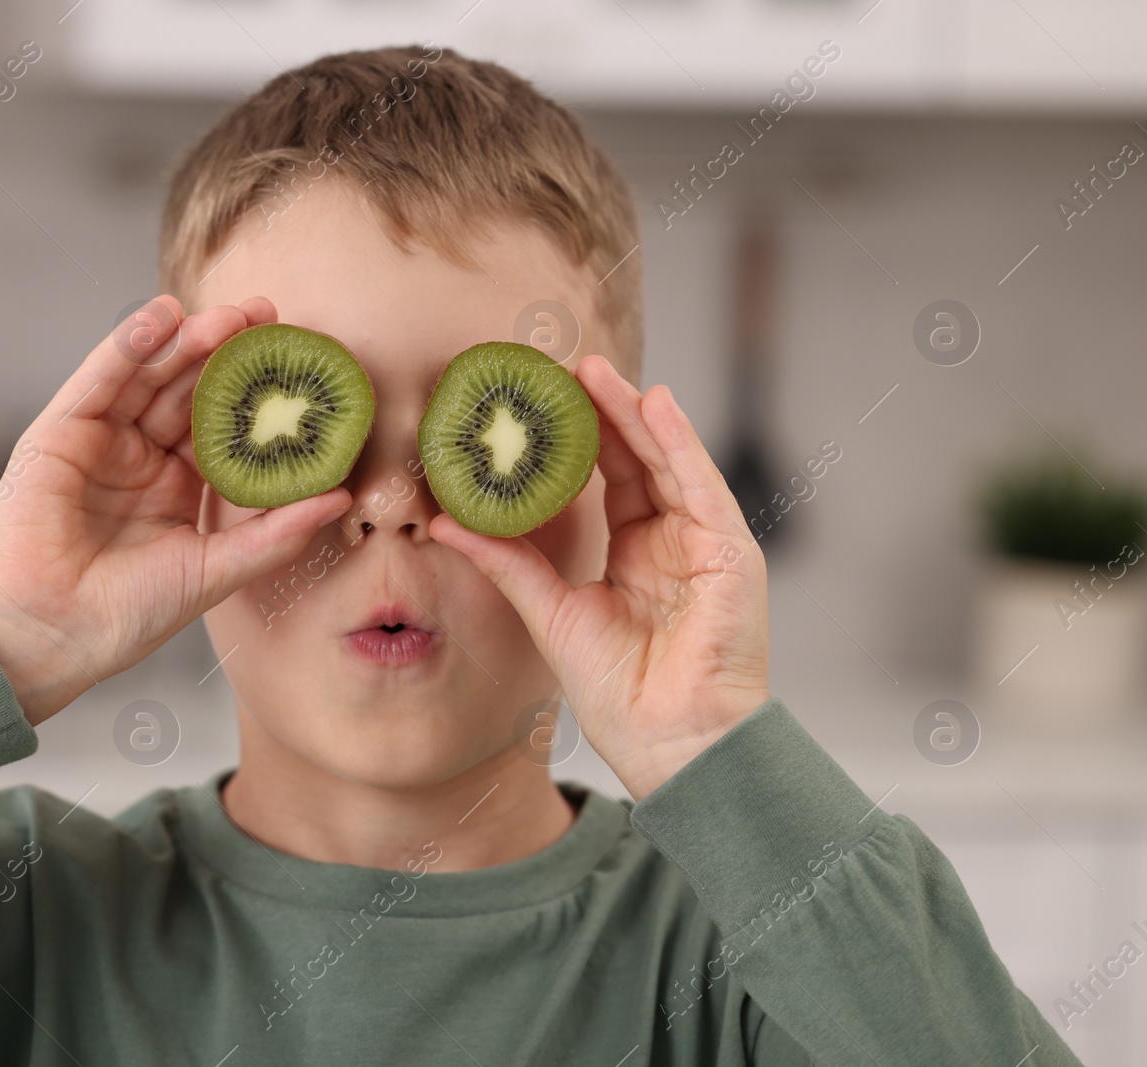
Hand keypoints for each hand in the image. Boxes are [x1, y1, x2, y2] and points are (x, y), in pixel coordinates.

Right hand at [0, 295, 350, 725]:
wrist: (50, 638)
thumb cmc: (125, 617)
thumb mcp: (214, 571)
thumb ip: (276, 534)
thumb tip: (340, 499)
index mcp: (177, 487)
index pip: (223, 427)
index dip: (256, 396)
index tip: (298, 365)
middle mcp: (139, 458)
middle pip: (187, 390)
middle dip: (227, 352)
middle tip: (270, 317)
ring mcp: (99, 442)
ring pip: (148, 377)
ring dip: (187, 340)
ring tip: (231, 316)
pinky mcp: (59, 433)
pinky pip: (99, 379)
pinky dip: (129, 345)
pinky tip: (162, 317)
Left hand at [429, 355, 770, 800]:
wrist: (670, 744)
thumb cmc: (620, 694)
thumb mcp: (550, 612)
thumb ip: (506, 561)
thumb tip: (445, 522)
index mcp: (636, 555)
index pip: (607, 478)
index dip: (576, 438)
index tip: (540, 398)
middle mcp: (673, 541)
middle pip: (637, 460)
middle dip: (603, 411)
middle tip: (564, 367)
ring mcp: (705, 544)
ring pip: (667, 461)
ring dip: (635, 413)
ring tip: (597, 371)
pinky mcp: (731, 553)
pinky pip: (702, 485)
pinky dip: (680, 442)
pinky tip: (656, 403)